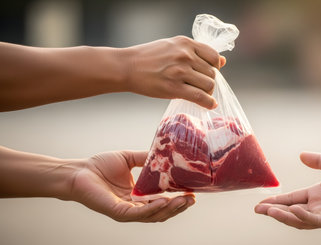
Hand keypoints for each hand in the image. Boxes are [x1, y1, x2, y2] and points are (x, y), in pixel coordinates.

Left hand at [69, 150, 194, 221]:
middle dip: (179, 207)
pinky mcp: (118, 212)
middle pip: (162, 212)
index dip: (178, 199)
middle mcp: (135, 207)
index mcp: (139, 197)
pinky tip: (164, 201)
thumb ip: (147, 158)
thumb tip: (166, 151)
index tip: (193, 192)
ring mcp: (127, 212)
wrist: (78, 172)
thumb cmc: (99, 166)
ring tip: (184, 200)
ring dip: (171, 209)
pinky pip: (139, 213)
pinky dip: (153, 208)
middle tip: (192, 199)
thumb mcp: (129, 158)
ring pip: (154, 215)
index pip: (163, 202)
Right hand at [122, 36, 225, 108]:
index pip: (213, 56)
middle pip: (211, 73)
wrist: (127, 67)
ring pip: (209, 85)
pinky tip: (210, 105)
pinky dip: (208, 103)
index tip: (207, 73)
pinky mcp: (174, 88)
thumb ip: (196, 52)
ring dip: (207, 92)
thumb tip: (222, 61)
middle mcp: (185, 55)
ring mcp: (180, 71)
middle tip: (198, 86)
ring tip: (199, 94)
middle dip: (208, 81)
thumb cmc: (149, 57)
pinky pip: (200, 97)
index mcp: (185, 43)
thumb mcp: (173, 46)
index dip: (214, 67)